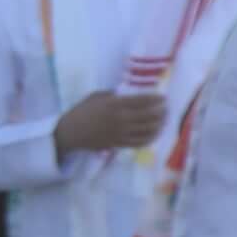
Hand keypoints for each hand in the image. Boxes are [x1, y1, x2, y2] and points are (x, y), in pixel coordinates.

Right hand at [52, 87, 167, 158]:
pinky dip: (150, 138)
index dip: (155, 99)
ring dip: (158, 124)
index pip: (141, 101)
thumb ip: (113, 94)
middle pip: (148, 115)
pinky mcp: (119, 143)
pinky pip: (139, 142)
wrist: (70, 132)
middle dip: (160, 112)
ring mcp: (121, 132)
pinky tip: (154, 134)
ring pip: (147, 129)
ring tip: (163, 120)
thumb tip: (127, 93)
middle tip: (166, 109)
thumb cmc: (81, 111)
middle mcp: (120, 118)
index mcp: (115, 104)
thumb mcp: (96, 96)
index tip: (163, 98)